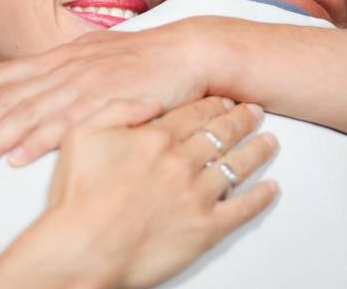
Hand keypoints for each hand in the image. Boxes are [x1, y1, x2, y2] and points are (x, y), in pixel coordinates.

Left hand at [0, 26, 215, 175]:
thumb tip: (35, 87)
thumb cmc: (144, 58)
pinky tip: (19, 159)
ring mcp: (86, 85)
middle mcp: (65, 68)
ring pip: (28, 115)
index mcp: (60, 57)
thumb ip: (64, 72)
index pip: (3, 74)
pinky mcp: (108, 103)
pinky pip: (67, 126)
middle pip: (7, 100)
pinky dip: (39, 143)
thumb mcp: (96, 57)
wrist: (190, 51)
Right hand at [0, 98, 278, 288]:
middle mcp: (181, 162)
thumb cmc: (77, 197)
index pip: (193, 114)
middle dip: (240, 120)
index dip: (212, 104)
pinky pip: (243, 209)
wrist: (82, 247)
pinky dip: (261, 197)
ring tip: (269, 142)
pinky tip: (269, 188)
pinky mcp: (206, 228)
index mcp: (154, 138)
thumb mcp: (82, 134)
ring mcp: (198, 195)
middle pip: (220, 134)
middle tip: (254, 112)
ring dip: (256, 151)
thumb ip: (117, 109)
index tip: (224, 98)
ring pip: (237, 165)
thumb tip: (150, 100)